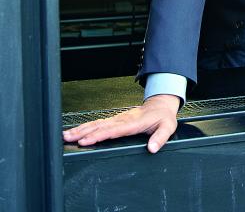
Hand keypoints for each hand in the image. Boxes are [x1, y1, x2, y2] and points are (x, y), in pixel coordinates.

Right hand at [62, 94, 180, 153]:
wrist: (161, 105)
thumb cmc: (163, 117)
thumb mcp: (168, 127)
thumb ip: (160, 137)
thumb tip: (152, 148)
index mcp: (134, 123)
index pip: (114, 130)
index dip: (99, 135)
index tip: (86, 141)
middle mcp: (123, 120)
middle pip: (100, 126)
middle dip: (83, 132)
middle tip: (68, 138)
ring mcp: (118, 119)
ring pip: (97, 124)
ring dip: (81, 129)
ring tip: (66, 135)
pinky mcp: (116, 119)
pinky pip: (99, 123)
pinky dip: (86, 127)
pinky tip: (76, 131)